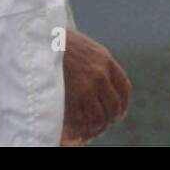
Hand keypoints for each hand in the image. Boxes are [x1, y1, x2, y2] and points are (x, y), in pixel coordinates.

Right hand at [59, 30, 130, 144]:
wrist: (45, 39)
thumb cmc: (63, 44)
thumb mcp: (88, 48)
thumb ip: (99, 64)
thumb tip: (105, 83)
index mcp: (106, 60)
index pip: (124, 87)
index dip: (124, 103)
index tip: (120, 111)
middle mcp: (100, 74)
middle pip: (114, 105)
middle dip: (111, 118)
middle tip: (106, 124)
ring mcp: (87, 86)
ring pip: (99, 116)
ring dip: (97, 127)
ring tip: (93, 130)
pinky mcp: (72, 95)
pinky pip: (81, 119)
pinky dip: (81, 128)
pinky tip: (80, 130)